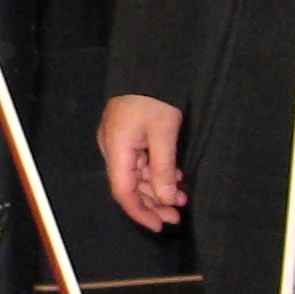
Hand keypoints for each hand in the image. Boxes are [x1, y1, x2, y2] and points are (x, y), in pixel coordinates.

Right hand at [98, 94, 186, 229]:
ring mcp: (118, 142)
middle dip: (153, 202)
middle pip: (129, 186)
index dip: (141, 212)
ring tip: (182, 196)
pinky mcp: (126, 136)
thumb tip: (167, 200)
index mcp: (116, 149)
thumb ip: (164, 169)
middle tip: (178, 214)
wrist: (148, 67)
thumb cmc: (155, 98)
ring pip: (135, 176)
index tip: (160, 226)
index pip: (123, 192)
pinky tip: (174, 177)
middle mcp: (112, 149)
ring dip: (157, 188)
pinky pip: (139, 163)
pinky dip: (155, 173)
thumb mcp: (164, 133)